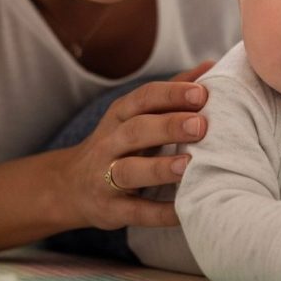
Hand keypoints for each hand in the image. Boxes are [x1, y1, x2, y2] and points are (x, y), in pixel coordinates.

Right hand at [62, 61, 213, 230]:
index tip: (201, 93)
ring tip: (189, 164)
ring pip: (129, 171)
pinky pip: (137, 212)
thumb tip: (210, 67)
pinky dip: (160, 213)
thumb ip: (172, 93)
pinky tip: (184, 210)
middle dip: (168, 127)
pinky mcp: (111, 210)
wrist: (70, 186)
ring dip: (159, 168)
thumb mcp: (137, 115)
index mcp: (120, 116)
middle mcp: (109, 144)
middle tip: (201, 125)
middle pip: (136, 131)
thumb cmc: (119, 144)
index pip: (143, 99)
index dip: (171, 95)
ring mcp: (106, 178)